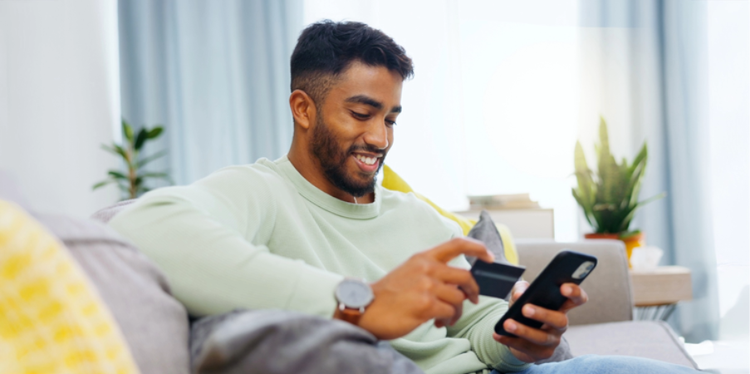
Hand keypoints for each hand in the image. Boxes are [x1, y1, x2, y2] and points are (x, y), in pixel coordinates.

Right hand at [353, 238, 493, 339]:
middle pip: (466, 276)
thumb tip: (458, 284)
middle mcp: (426, 268)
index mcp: (423, 257)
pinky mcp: (426, 305)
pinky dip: (448, 320)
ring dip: (457, 311)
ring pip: (459, 298)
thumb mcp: (409, 272)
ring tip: (446, 318)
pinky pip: (450, 313)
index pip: (457, 244)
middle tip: (473, 299)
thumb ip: (432, 271)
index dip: (478, 248)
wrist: (366, 308)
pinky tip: (438, 323)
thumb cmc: (388, 294)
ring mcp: (427, 286)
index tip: (490, 256)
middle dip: (473, 291)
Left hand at [492, 281, 587, 362]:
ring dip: (523, 330)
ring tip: (507, 323)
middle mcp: (560, 324)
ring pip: (541, 337)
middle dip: (543, 314)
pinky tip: (498, 334)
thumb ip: (521, 289)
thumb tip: (520, 295)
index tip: (562, 287)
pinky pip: (525, 348)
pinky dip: (509, 340)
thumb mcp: (522, 296)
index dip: (574, 293)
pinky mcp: (541, 353)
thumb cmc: (524, 309)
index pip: (577, 299)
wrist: (519, 335)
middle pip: (560, 320)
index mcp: (561, 306)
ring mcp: (552, 340)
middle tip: (525, 308)